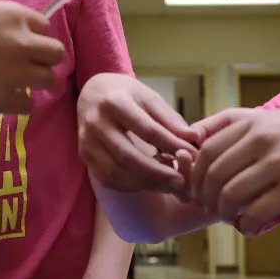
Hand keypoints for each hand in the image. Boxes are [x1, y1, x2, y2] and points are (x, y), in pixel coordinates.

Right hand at [0, 1, 63, 113]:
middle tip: (21, 66)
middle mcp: (22, 40)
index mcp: (13, 14)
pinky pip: (28, 104)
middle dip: (41, 59)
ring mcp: (17, 71)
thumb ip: (4, 27)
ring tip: (9, 82)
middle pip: (55, 53)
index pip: (44, 27)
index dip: (31, 37)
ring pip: (48, 79)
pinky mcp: (6, 98)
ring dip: (32, 81)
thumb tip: (19, 42)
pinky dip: (16, 102)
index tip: (16, 45)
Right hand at [78, 73, 199, 192]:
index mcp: (114, 102)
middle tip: (180, 181)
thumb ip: (170, 119)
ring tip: (167, 184)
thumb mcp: (149, 97)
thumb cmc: (126, 94)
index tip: (191, 155)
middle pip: (127, 156)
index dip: (170, 145)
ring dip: (144, 183)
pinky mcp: (85, 156)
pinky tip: (148, 183)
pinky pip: (108, 178)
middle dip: (157, 173)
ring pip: (116, 172)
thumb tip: (194, 138)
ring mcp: (87, 141)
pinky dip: (130, 186)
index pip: (146, 129)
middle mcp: (95, 123)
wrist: (92, 93)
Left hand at [189, 106, 279, 229]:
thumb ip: (240, 128)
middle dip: (204, 196)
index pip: (205, 148)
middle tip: (209, 208)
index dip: (193, 172)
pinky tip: (250, 228)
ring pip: (230, 193)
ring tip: (230, 218)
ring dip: (223, 212)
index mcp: (251, 119)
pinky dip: (247, 224)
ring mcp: (278, 162)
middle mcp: (260, 138)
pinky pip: (257, 211)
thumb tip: (198, 143)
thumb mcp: (274, 118)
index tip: (194, 187)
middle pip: (213, 172)